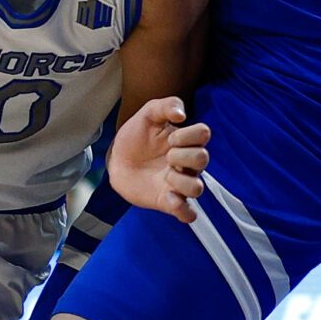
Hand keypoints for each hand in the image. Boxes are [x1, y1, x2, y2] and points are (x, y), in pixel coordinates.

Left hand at [107, 97, 209, 221]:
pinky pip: (187, 214)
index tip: (169, 138)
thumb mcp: (147, 114)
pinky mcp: (169, 202)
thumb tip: (182, 115)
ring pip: (197, 188)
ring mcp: (179, 184)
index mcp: (186, 141)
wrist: (116, 161)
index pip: (204, 134)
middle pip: (203, 159)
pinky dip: (182, 210)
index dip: (188, 135)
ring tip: (165, 177)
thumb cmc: (136, 137)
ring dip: (181, 182)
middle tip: (166, 156)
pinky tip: (169, 199)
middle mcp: (187, 163)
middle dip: (182, 156)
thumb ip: (165, 105)